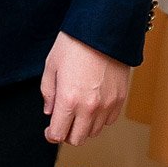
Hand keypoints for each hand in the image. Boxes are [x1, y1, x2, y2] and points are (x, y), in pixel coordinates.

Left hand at [40, 31, 129, 145]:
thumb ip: (48, 92)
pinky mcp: (120, 99)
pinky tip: (93, 105)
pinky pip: (109, 120)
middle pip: (77, 138)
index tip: (49, 130)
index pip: (59, 134)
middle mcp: (89, 107)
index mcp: (68, 100)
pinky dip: (100, 118)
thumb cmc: (75, 42)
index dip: (51, 135)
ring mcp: (107, 105)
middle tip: (63, 121)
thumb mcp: (52, 65)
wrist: (103, 28)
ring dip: (84, 127)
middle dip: (67, 133)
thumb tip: (49, 111)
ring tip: (78, 111)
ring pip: (94, 132)